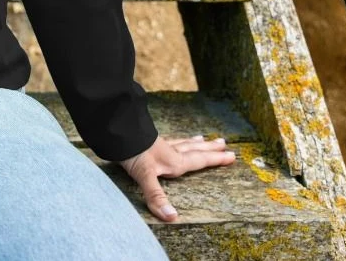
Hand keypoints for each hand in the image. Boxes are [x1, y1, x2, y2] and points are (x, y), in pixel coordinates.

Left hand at [118, 134, 236, 221]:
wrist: (114, 128)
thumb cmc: (130, 151)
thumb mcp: (144, 175)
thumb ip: (157, 196)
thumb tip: (172, 217)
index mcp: (173, 161)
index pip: (199, 160)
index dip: (215, 159)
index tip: (232, 155)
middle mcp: (169, 152)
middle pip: (193, 149)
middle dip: (208, 148)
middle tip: (222, 143)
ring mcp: (157, 144)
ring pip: (180, 143)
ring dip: (192, 142)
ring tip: (200, 138)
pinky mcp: (145, 140)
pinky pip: (166, 140)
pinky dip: (173, 140)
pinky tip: (168, 140)